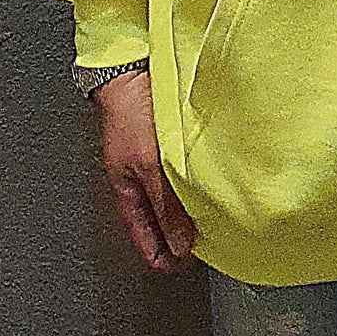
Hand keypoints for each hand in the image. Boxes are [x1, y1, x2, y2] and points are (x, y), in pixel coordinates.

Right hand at [94, 70, 198, 272]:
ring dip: (188, 212)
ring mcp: (152, 164)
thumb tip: (179, 244)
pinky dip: (192, 188)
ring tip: (209, 219)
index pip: (144, 241)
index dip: (163, 256)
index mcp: (127, 193)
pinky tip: (207, 185)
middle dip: (178, 237)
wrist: (131, 70)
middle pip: (159, 224)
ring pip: (171, 202)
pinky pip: (179, 178)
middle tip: (204, 244)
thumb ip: (165, 205)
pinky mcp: (166, 147)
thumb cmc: (130, 112)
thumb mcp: (148, 164)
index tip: (183, 265)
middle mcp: (139, 182)